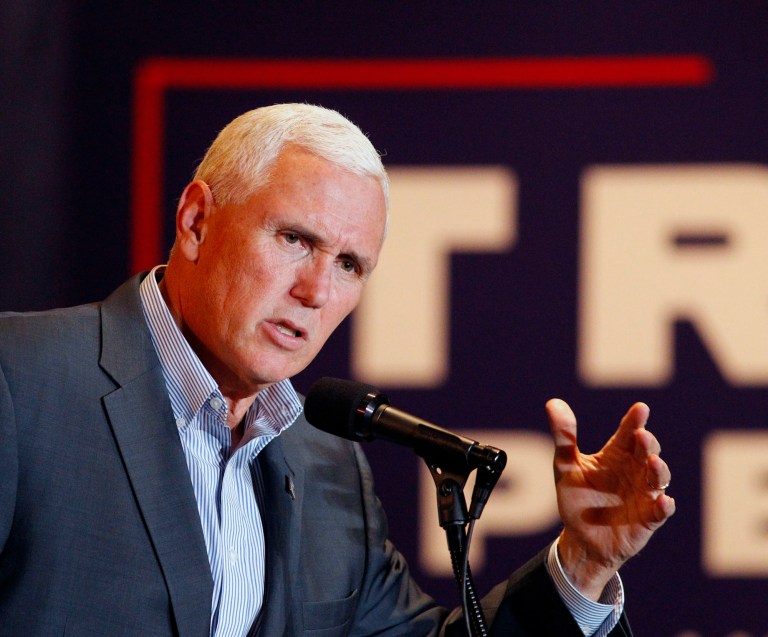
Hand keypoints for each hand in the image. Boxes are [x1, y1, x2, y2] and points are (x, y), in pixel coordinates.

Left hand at [546, 399, 674, 600]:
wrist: (580, 539)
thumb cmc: (577, 498)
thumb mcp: (565, 466)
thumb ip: (564, 437)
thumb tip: (553, 402)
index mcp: (616, 455)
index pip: (628, 433)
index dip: (635, 420)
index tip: (640, 408)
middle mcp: (634, 471)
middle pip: (647, 452)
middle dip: (647, 443)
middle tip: (641, 435)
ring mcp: (643, 495)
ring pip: (659, 479)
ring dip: (658, 470)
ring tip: (652, 461)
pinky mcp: (647, 520)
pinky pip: (660, 512)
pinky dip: (664, 507)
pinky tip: (663, 501)